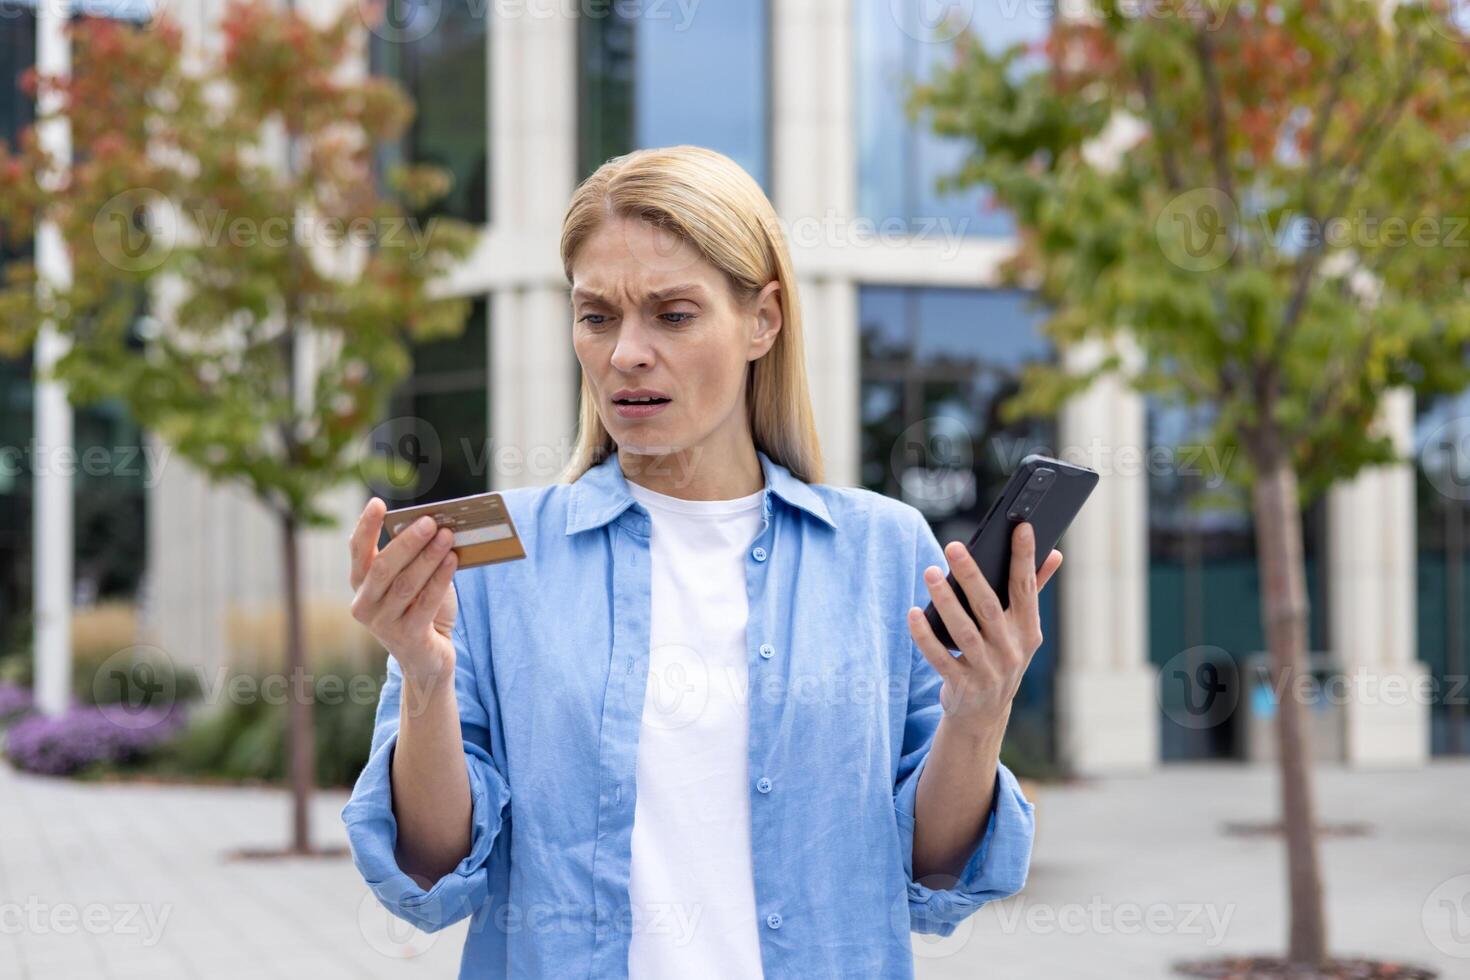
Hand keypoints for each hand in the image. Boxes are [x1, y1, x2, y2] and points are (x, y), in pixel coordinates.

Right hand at [349, 497, 458, 684]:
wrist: (428, 658)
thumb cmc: (421, 610)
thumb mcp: (413, 581)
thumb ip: (414, 558)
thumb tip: (434, 526)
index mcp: (361, 585)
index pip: (357, 551)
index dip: (365, 527)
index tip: (376, 503)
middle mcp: (364, 605)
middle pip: (383, 567)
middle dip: (407, 542)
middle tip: (429, 521)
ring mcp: (383, 624)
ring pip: (406, 584)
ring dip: (428, 557)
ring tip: (447, 535)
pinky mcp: (408, 638)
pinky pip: (426, 603)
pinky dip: (441, 579)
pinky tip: (453, 560)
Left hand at [906, 523, 1062, 739]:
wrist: (984, 715)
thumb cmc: (1001, 658)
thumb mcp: (1022, 631)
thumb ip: (1033, 590)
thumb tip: (1054, 553)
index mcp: (1028, 631)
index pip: (1026, 588)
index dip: (1025, 557)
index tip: (1021, 527)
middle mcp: (1011, 650)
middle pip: (989, 607)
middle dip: (972, 575)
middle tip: (953, 546)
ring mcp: (987, 670)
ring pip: (964, 631)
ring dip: (945, 600)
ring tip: (929, 573)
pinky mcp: (962, 685)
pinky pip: (940, 657)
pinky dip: (925, 635)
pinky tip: (914, 613)